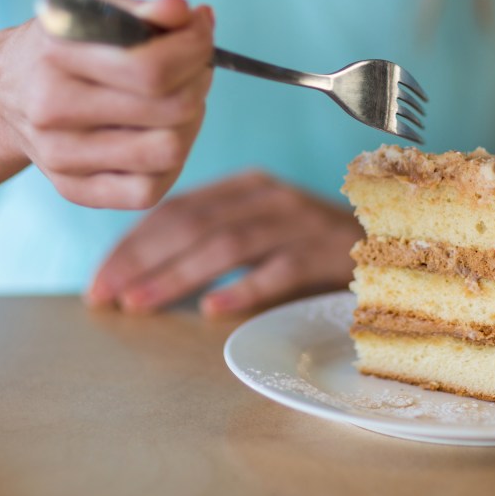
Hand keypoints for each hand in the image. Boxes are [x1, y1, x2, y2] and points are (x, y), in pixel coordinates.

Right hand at [0, 0, 213, 209]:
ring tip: (179, 101)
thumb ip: (141, 12)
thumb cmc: (63, 49)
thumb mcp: (93, 15)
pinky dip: (170, 163)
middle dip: (198, 82)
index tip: (202, 30)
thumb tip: (184, 12)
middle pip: (169, 110)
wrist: (3, 95)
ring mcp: (60, 157)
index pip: (150, 67)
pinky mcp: (73, 189)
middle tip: (195, 67)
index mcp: (57, 56)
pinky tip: (161, 135)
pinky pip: (147, 191)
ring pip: (168, 152)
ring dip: (191, 123)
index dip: (194, 48)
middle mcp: (52, 110)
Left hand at [86, 171, 362, 315]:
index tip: (99, 280)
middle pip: (192, 223)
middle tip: (105, 295)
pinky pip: (279, 270)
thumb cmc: (314, 249)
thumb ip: (213, 242)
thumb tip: (141, 277)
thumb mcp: (262, 233)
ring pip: (226, 244)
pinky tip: (213, 308)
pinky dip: (244, 289)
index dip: (132, 243)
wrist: (395, 246)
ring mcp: (298, 222)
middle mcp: (268, 196)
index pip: (176, 208)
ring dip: (177, 275)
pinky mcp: (325, 252)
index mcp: (246, 187)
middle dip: (141, 260)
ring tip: (140, 304)